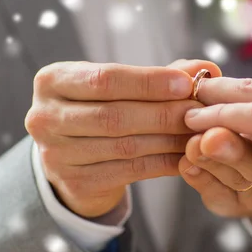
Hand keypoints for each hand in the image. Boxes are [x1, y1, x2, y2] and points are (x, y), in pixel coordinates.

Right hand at [25, 59, 220, 217]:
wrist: (73, 154)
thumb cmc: (103, 106)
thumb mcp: (123, 84)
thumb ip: (162, 73)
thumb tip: (207, 68)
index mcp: (53, 81)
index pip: (104, 79)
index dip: (148, 82)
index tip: (186, 83)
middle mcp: (45, 117)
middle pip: (114, 115)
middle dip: (164, 113)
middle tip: (200, 112)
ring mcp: (55, 154)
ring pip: (125, 146)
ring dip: (169, 139)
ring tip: (199, 133)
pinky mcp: (75, 183)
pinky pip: (130, 171)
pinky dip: (164, 162)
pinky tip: (187, 155)